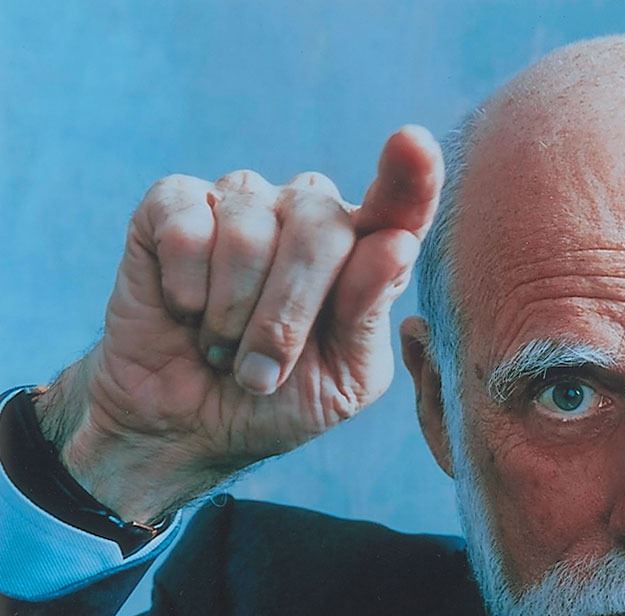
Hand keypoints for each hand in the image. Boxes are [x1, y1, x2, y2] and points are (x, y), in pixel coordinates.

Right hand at [35, 126, 442, 522]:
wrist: (188, 425)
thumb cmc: (278, 402)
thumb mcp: (343, 381)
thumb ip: (370, 316)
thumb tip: (395, 244)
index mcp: (364, 254)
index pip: (398, 208)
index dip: (410, 178)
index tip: (414, 146)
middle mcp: (309, 214)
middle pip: (320, 228)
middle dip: (286, 317)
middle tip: (260, 373)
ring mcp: (244, 200)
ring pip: (249, 230)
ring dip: (232, 315)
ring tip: (223, 348)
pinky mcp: (176, 202)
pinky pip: (187, 227)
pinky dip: (186, 290)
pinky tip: (185, 312)